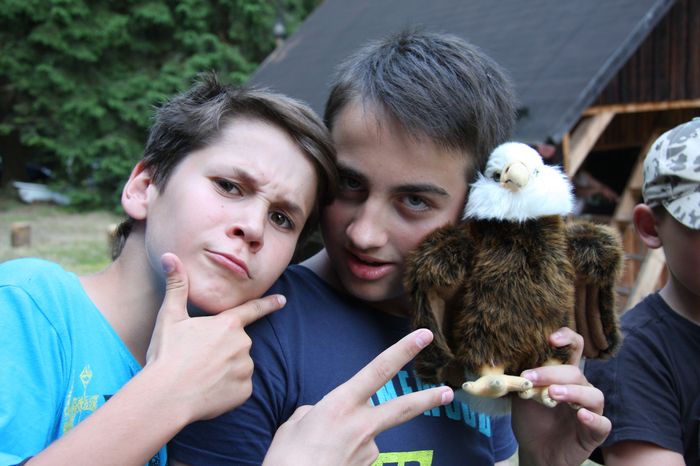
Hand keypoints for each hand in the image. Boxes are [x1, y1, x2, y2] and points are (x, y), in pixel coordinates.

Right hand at [146, 253, 284, 422]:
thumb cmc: (167, 355)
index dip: (268, 304)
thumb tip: (169, 256)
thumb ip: (176, 286)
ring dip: (225, 369)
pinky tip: (208, 391)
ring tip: (200, 376)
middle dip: (223, 349)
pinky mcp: (245, 392)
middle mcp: (243, 344)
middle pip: (238, 344)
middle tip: (197, 359)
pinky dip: (227, 389)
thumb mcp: (170, 317)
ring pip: (239, 366)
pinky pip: (239, 387)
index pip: (253, 309)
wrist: (165, 397)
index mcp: (228, 325)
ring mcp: (246, 369)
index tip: (282, 300)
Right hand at [262, 329, 454, 465]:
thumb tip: (322, 414)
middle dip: (428, 398)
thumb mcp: (295, 424)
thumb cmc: (286, 458)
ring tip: (321, 452)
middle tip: (447, 391)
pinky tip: (327, 461)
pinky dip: (345, 454)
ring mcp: (368, 450)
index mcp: (341, 404)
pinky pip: (358, 453)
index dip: (403, 350)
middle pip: (403, 407)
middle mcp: (361, 425)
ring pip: (366, 434)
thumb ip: (316, 411)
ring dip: (350, 438)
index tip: (424, 336)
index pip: (379, 370)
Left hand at [511, 327, 610, 465]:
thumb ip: (521, 380)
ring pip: (592, 394)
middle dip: (553, 373)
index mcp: (563, 376)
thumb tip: (509, 363)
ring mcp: (590, 409)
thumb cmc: (532, 420)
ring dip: (572, 391)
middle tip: (531, 378)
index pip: (574, 349)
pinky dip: (593, 417)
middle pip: (575, 373)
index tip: (550, 339)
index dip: (567, 338)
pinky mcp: (595, 432)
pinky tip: (580, 415)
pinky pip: (602, 422)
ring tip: (552, 394)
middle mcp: (580, 389)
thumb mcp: (521, 397)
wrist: (536, 451)